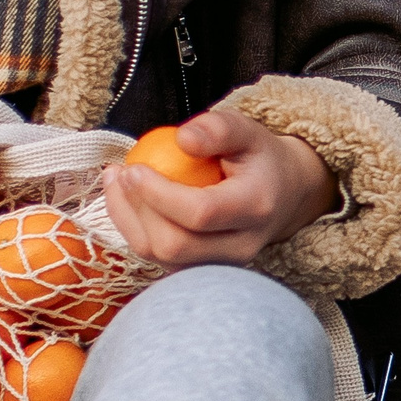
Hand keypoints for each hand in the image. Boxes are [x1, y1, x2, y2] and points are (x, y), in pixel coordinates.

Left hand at [99, 107, 335, 268]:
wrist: (283, 194)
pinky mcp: (203, 272)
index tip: (133, 168)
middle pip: (176, 245)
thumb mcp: (247, 130)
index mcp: (256, 207)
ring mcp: (223, 266)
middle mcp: (242, 246)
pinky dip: (135, 231)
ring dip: (128, 221)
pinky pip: (160, 260)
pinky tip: (127, 200)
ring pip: (162, 258)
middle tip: (120, 173)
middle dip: (136, 211)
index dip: (158, 194)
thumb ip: (218, 128)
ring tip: (117, 182)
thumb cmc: (258, 158)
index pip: (200, 213)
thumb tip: (182, 139)